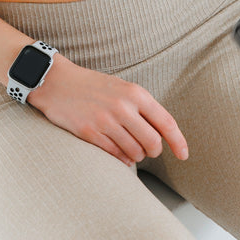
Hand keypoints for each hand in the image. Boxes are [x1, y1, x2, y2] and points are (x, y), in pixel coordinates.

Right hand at [27, 54, 188, 165]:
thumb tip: (161, 133)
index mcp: (134, 92)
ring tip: (127, 146)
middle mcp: (123, 107)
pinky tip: (117, 152)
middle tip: (145, 148)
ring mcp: (106, 120)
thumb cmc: (90, 85)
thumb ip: (141, 107)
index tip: (184, 155)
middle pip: (153, 143)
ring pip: (135, 153)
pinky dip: (121, 159)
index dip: (178, 142)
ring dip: (135, 155)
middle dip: (152, 151)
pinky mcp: (90, 133)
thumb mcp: (120, 87)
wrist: (56, 81)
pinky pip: (116, 156)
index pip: (166, 122)